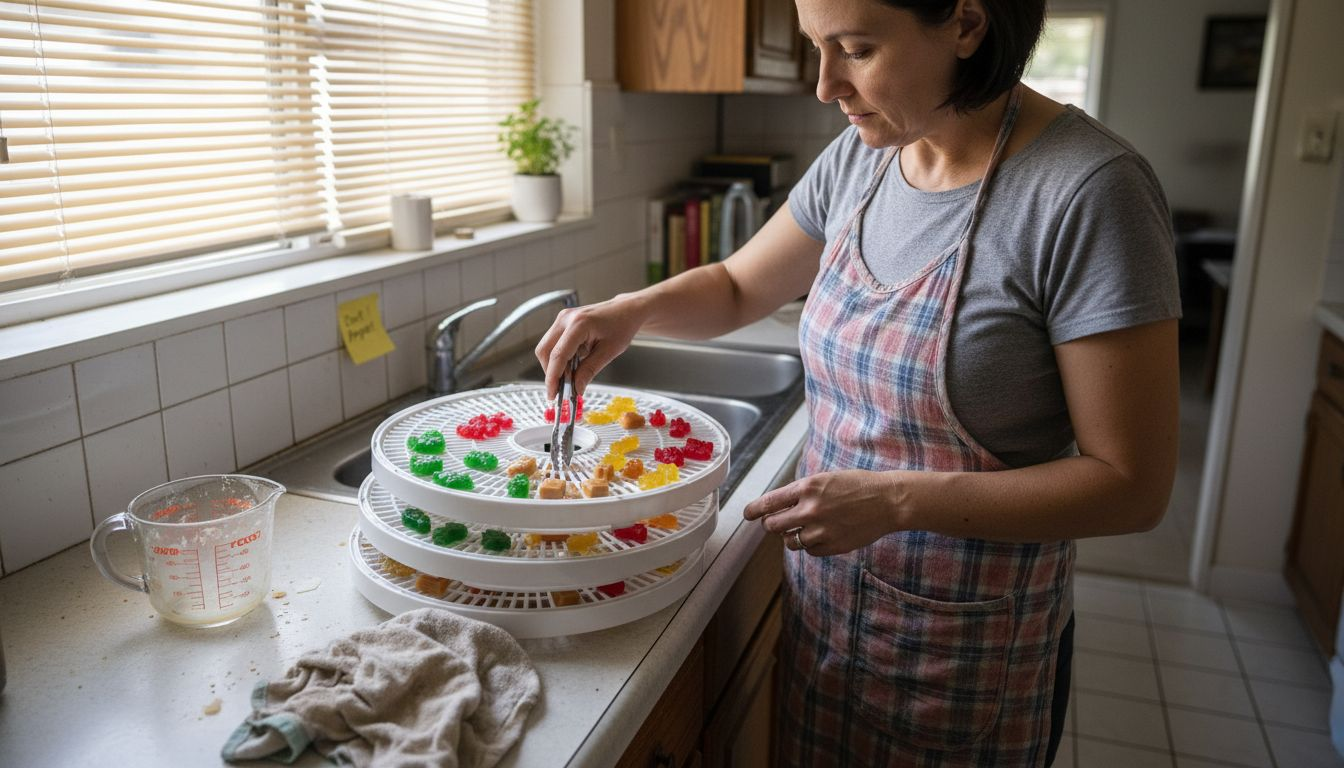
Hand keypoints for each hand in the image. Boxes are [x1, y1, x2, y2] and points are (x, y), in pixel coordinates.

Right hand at [534, 293, 647, 398]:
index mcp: (579, 324)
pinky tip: (572, 365)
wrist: (626, 310)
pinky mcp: (563, 322)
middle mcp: (566, 319)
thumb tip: (576, 388)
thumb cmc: (622, 326)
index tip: (553, 394)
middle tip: (561, 390)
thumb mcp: (610, 351)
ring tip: (570, 377)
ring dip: (554, 366)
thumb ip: (590, 370)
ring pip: (546, 347)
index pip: (558, 354)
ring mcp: (563, 319)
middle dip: (550, 372)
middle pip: (545, 351)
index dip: (553, 377)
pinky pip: (553, 343)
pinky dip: (559, 358)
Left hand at [742, 470, 904, 555]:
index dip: (754, 510)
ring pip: (789, 541)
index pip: (770, 502)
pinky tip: (823, 534)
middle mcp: (811, 509)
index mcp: (808, 487)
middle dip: (772, 525)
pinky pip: (808, 550)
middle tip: (777, 523)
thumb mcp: (826, 479)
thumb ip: (801, 492)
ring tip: (805, 527)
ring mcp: (821, 530)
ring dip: (792, 535)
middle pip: (773, 526)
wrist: (887, 501)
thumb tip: (778, 506)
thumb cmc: (857, 486)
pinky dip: (810, 545)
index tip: (747, 514)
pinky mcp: (832, 546)